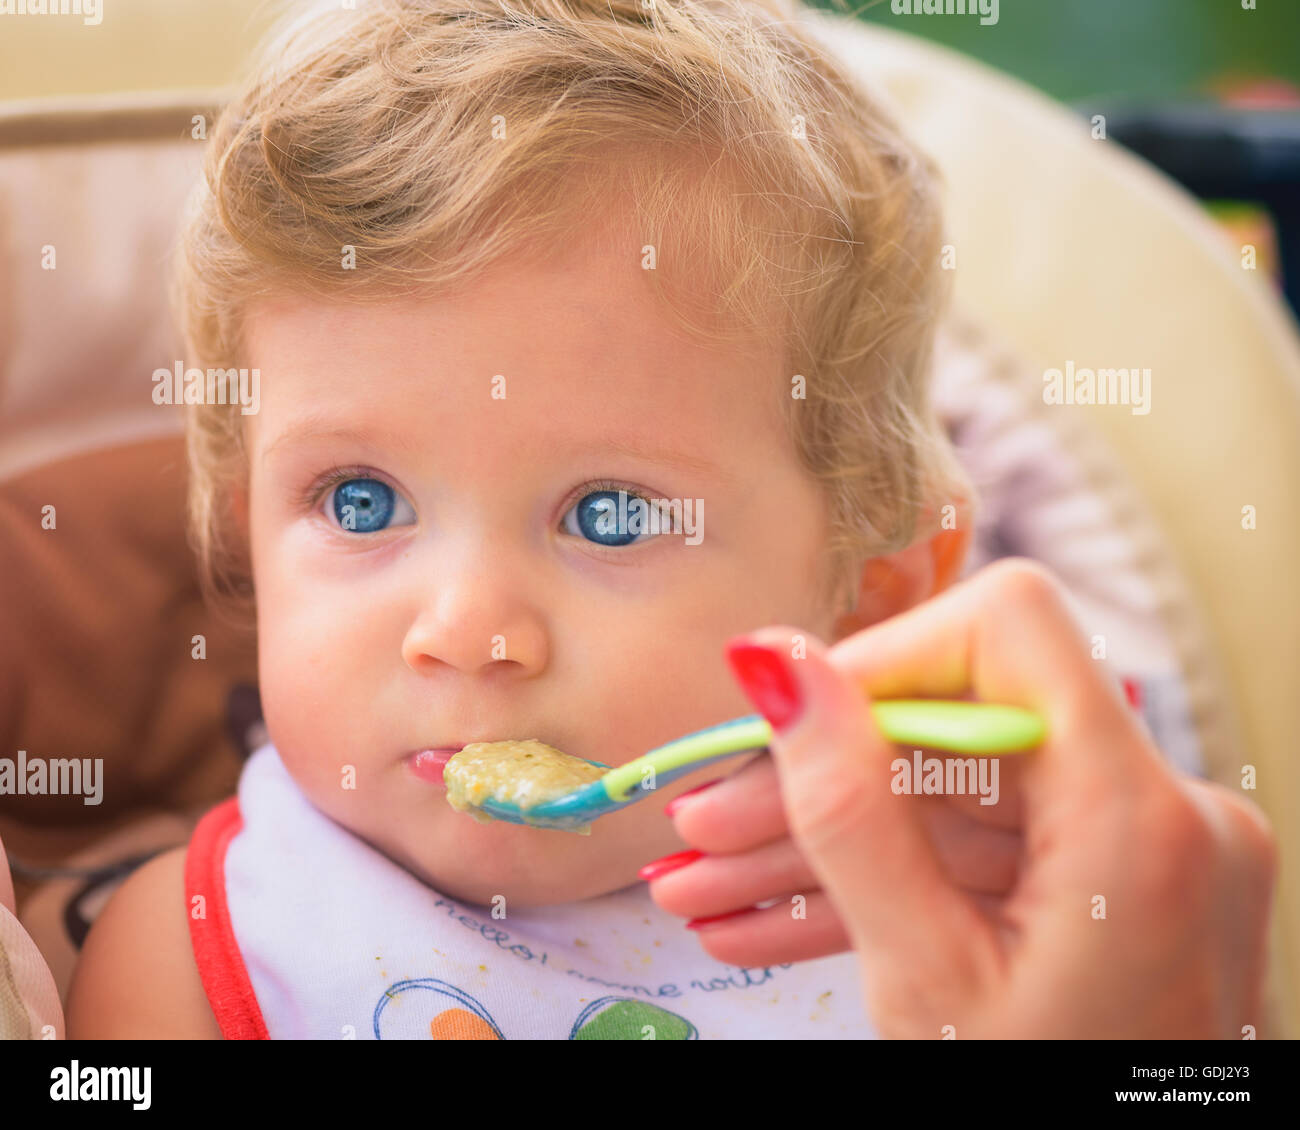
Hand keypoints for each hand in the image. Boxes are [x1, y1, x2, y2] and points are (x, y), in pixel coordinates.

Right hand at [644, 558, 1277, 1037]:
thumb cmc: (1044, 1113)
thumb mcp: (923, 975)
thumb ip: (846, 810)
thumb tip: (779, 667)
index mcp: (1139, 817)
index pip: (1006, 629)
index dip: (884, 660)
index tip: (785, 720)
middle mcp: (1163, 812)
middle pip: (954, 731)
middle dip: (812, 783)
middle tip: (702, 828)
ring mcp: (1141, 852)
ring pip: (949, 805)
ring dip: (823, 848)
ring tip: (708, 893)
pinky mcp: (1111, 887)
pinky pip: (976, 858)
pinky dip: (883, 885)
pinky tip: (773, 922)